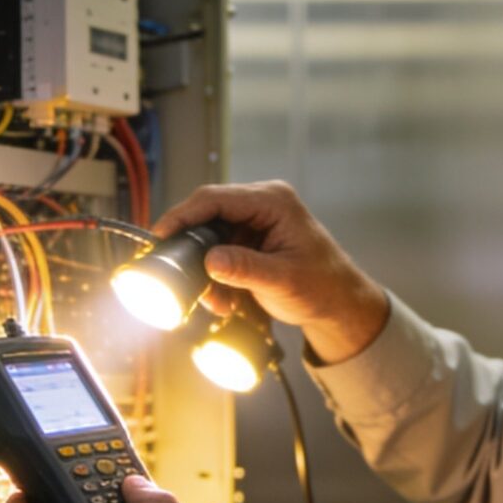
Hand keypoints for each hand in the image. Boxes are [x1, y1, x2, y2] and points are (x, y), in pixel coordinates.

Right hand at [154, 180, 390, 364]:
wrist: (341, 304)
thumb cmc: (324, 287)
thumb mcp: (282, 280)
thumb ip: (245, 269)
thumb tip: (211, 260)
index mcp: (273, 201)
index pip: (215, 198)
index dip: (183, 215)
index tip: (161, 234)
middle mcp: (263, 204)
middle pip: (208, 215)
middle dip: (194, 249)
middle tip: (182, 276)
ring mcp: (257, 222)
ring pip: (212, 237)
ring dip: (206, 269)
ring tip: (217, 300)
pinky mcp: (253, 240)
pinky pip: (221, 251)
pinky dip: (217, 275)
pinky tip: (225, 298)